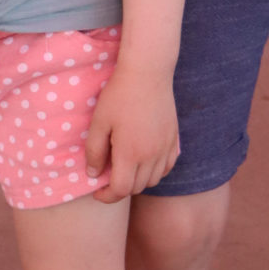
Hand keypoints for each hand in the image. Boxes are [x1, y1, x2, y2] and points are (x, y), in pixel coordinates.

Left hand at [84, 65, 179, 202]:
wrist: (148, 73)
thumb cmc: (119, 95)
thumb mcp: (99, 122)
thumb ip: (94, 151)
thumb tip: (94, 175)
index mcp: (131, 153)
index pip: (120, 190)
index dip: (106, 196)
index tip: (97, 191)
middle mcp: (151, 155)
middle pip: (137, 187)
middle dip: (120, 188)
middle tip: (108, 176)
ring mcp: (166, 148)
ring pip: (153, 180)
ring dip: (138, 181)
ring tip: (125, 168)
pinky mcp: (174, 140)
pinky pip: (167, 167)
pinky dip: (155, 171)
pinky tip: (144, 161)